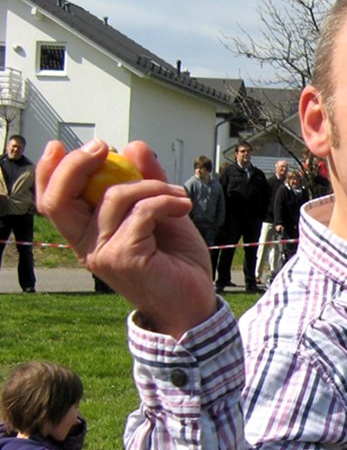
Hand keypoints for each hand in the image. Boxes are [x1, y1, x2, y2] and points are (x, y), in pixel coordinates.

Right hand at [37, 139, 217, 338]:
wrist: (195, 303)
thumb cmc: (176, 263)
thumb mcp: (162, 214)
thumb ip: (146, 182)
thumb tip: (133, 146)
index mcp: (87, 234)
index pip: (53, 201)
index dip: (48, 171)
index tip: (63, 146)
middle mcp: (87, 245)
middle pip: (58, 199)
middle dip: (76, 165)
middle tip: (104, 148)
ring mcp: (103, 253)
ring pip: (114, 197)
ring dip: (152, 186)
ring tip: (179, 196)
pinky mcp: (125, 258)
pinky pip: (143, 212)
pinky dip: (166, 201)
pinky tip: (184, 207)